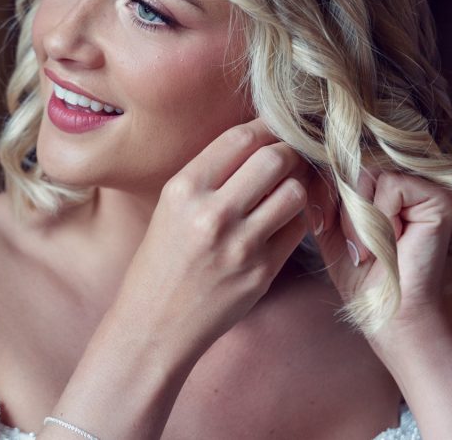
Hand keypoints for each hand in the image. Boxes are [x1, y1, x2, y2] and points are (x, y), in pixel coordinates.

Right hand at [114, 119, 311, 359]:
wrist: (155, 323)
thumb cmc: (163, 259)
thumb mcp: (172, 206)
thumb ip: (211, 174)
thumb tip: (259, 140)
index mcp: (184, 189)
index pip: (240, 138)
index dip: (265, 128)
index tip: (272, 131)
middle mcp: (211, 213)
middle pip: (274, 159)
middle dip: (288, 154)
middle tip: (286, 160)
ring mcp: (240, 245)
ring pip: (294, 192)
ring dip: (296, 187)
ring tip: (284, 193)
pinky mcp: (261, 272)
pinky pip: (297, 230)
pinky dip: (294, 221)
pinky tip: (280, 224)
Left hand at [310, 170, 451, 340]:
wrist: (386, 312)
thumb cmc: (360, 273)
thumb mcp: (329, 224)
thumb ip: (320, 191)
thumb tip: (302, 158)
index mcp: (381, 183)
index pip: (342, 163)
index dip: (325, 193)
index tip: (324, 229)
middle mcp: (405, 177)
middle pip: (353, 164)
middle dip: (341, 207)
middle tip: (354, 246)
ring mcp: (425, 185)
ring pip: (369, 172)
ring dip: (359, 216)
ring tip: (369, 249)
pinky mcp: (440, 197)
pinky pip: (391, 184)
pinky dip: (381, 217)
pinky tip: (391, 243)